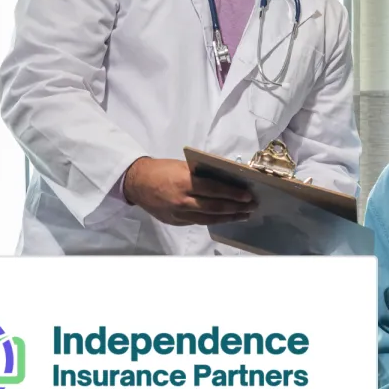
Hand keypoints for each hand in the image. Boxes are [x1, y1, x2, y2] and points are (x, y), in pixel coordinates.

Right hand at [123, 158, 255, 225]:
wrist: (136, 183)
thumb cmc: (161, 169)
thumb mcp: (183, 166)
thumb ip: (202, 174)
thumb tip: (226, 179)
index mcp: (185, 183)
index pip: (214, 190)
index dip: (233, 194)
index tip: (248, 196)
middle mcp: (183, 201)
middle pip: (215, 208)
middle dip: (236, 208)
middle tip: (251, 207)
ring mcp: (179, 214)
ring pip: (208, 219)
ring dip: (228, 218)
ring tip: (243, 215)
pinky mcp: (176, 222)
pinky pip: (198, 222)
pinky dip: (213, 220)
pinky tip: (224, 218)